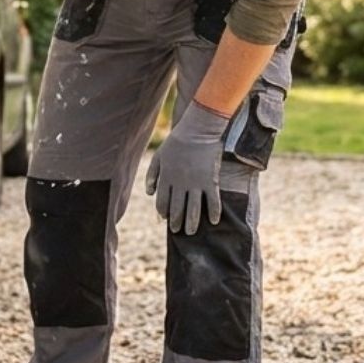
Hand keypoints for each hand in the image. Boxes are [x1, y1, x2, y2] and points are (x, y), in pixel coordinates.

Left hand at [145, 99, 231, 233]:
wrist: (197, 130)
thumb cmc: (176, 142)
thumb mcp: (158, 157)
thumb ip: (152, 175)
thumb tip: (149, 194)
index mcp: (166, 178)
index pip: (162, 203)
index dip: (163, 213)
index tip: (165, 219)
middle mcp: (180, 184)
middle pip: (177, 209)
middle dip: (176, 222)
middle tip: (178, 231)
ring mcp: (196, 183)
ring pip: (193, 209)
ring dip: (192, 223)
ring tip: (191, 232)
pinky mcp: (211, 180)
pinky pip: (213, 201)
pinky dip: (214, 212)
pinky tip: (214, 221)